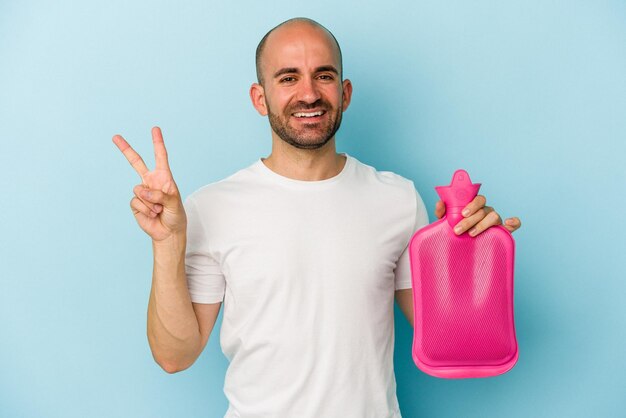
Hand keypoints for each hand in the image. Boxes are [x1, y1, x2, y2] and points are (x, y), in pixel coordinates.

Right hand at [113, 126, 186, 241]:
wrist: (168, 232)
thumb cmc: (175, 215)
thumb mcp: (175, 203)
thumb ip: (161, 195)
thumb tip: (142, 190)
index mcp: (164, 177)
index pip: (160, 157)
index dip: (157, 142)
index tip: (155, 129)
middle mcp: (151, 181)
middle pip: (136, 162)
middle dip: (125, 149)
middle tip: (115, 136)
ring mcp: (142, 192)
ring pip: (139, 190)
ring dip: (151, 202)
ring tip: (159, 209)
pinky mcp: (135, 203)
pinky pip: (136, 202)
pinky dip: (146, 209)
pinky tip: (153, 214)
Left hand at [435, 195, 520, 236]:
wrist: (460, 245)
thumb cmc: (455, 229)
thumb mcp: (446, 221)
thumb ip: (442, 211)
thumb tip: (440, 203)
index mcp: (476, 206)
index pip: (478, 199)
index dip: (472, 205)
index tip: (463, 213)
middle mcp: (487, 212)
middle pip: (483, 210)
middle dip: (470, 220)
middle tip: (458, 230)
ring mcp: (496, 221)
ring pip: (495, 217)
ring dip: (483, 225)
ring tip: (471, 234)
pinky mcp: (503, 231)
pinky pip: (514, 225)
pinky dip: (514, 222)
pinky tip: (508, 223)